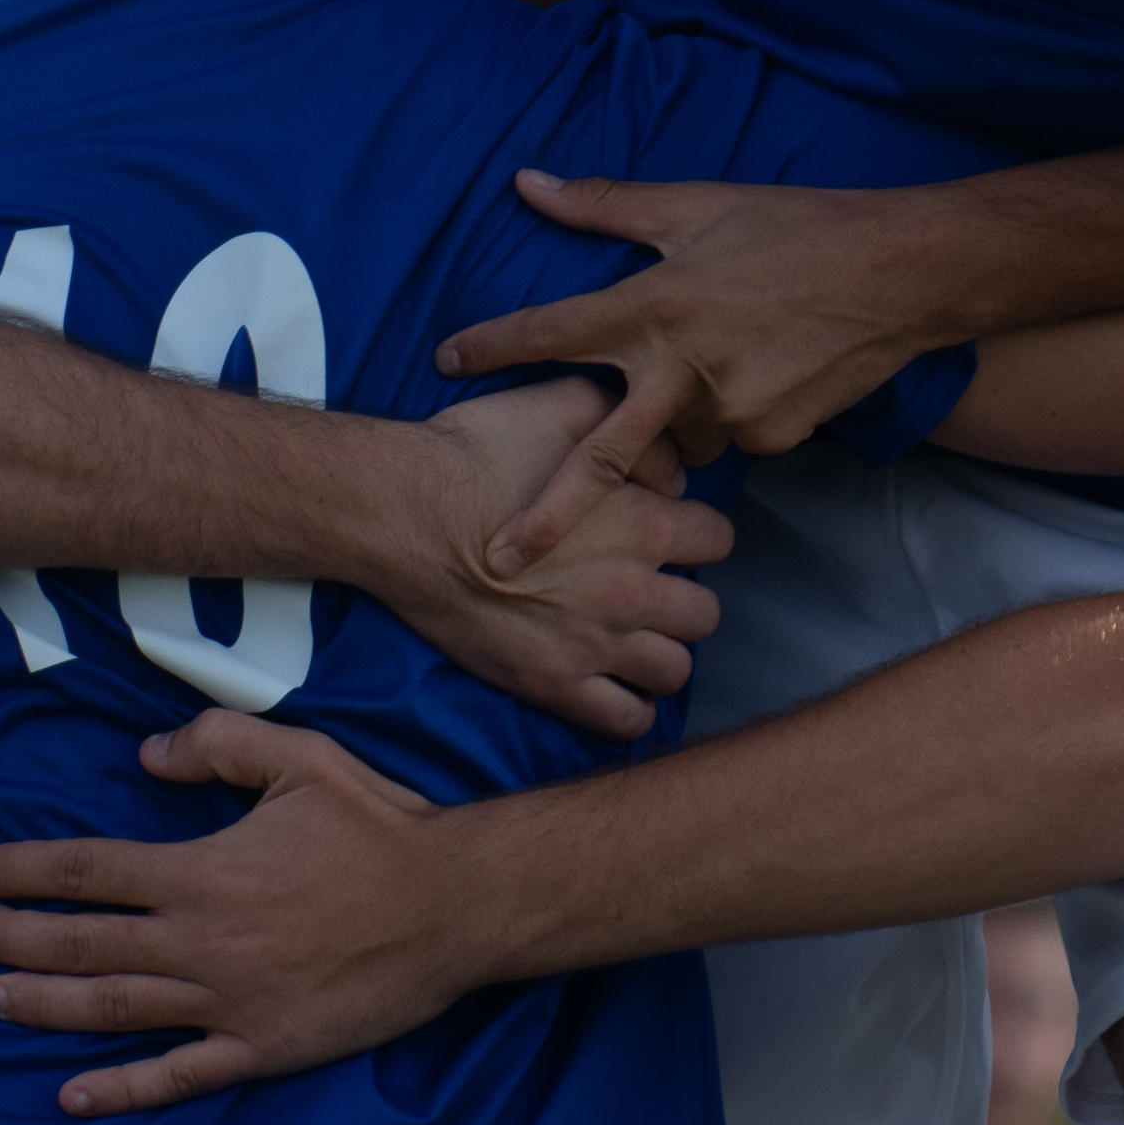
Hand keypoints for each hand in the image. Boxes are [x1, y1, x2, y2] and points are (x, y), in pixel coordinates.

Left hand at [0, 711, 491, 1115]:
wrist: (454, 907)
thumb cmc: (380, 827)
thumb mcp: (302, 758)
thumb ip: (217, 745)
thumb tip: (143, 756)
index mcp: (202, 870)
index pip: (87, 871)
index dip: (25, 872)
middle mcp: (200, 942)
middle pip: (82, 944)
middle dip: (13, 938)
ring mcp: (227, 1003)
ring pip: (111, 1009)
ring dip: (42, 1004)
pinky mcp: (260, 1048)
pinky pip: (176, 1076)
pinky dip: (119, 1089)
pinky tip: (71, 1095)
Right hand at [395, 381, 733, 739]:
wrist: (404, 513)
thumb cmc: (477, 453)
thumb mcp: (563, 404)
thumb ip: (631, 430)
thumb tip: (674, 474)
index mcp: (646, 522)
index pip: (720, 540)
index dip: (696, 535)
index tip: (668, 537)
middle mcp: (632, 589)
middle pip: (706, 614)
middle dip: (683, 600)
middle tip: (648, 591)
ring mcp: (595, 643)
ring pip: (675, 670)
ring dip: (660, 654)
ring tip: (632, 639)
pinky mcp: (553, 683)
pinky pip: (625, 720)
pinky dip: (628, 708)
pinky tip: (611, 685)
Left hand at [433, 173, 962, 563]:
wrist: (904, 273)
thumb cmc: (797, 227)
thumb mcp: (697, 204)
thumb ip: (606, 204)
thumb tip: (528, 182)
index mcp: (656, 305)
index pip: (553, 332)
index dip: (492, 345)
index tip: (443, 363)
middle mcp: (684, 368)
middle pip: (599, 456)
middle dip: (547, 514)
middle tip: (501, 562)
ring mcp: (732, 411)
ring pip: (675, 439)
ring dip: (671, 422)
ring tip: (713, 367)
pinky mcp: (774, 437)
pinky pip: (729, 437)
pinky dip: (728, 414)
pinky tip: (763, 371)